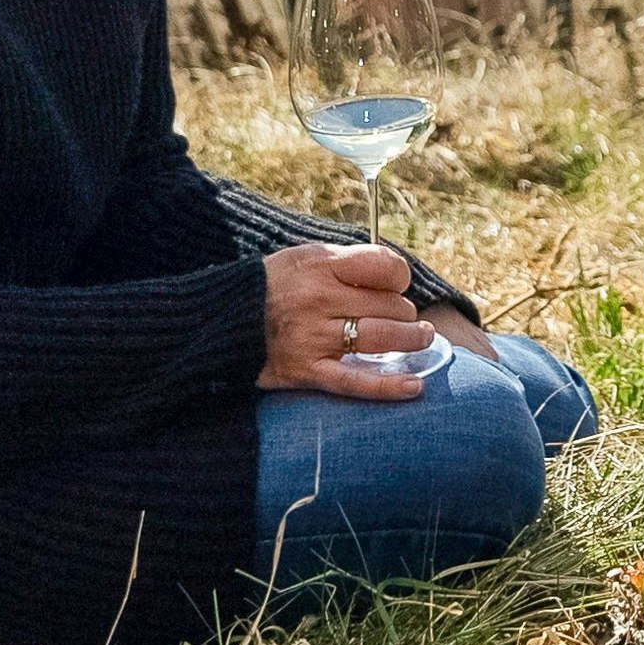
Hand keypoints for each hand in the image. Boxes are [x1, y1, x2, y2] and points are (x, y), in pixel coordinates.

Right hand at [261, 242, 438, 397]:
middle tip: (400, 314)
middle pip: (388, 305)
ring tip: (421, 337)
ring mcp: (313, 338)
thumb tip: (394, 272)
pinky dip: (388, 387)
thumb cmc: (272, 285)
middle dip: (403, 310)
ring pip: (381, 338)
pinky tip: (414, 387)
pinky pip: (355, 381)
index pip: (383, 266)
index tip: (397, 284)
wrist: (221, 319)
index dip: (399, 277)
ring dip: (410, 339)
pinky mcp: (307, 371)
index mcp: (320, 266)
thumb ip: (347, 261)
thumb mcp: (304, 257)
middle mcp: (318, 300)